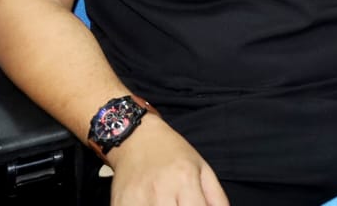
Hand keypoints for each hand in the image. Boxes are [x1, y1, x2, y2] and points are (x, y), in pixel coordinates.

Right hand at [105, 117, 227, 205]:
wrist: (135, 137)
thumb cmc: (172, 153)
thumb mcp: (202, 168)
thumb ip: (216, 197)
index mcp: (185, 179)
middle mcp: (161, 190)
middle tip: (182, 205)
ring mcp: (137, 199)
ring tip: (169, 203)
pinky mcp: (120, 204)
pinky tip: (151, 205)